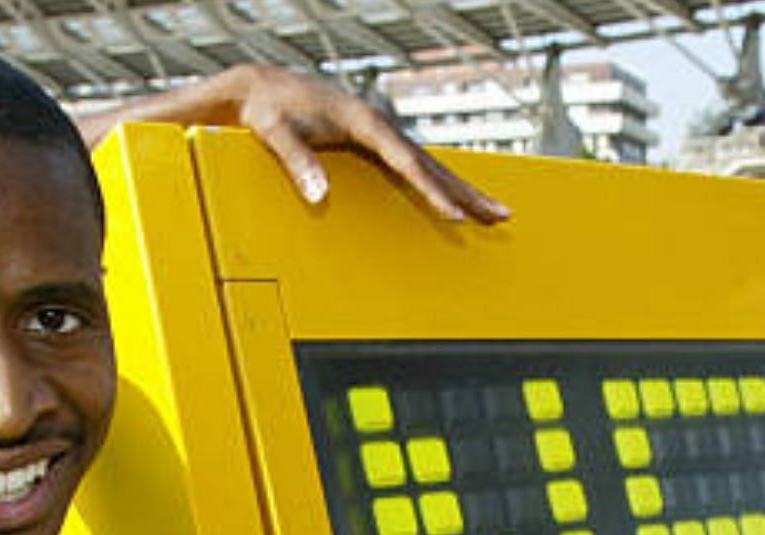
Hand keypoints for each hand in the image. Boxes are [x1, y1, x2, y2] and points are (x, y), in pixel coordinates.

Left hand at [219, 65, 510, 222]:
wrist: (262, 87)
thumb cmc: (268, 109)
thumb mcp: (275, 134)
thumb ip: (297, 162)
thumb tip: (319, 196)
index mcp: (366, 123)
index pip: (408, 164)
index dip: (433, 192)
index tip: (456, 216)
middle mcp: (381, 125)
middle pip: (433, 164)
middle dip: (468, 192)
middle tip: (502, 215)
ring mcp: (380, 133)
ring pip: (430, 165)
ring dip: (462, 189)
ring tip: (493, 212)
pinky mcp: (373, 142)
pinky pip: (414, 167)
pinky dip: (437, 184)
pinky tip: (452, 199)